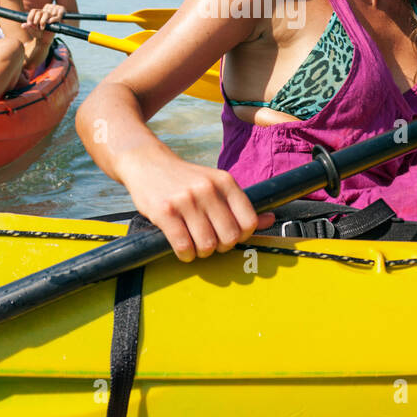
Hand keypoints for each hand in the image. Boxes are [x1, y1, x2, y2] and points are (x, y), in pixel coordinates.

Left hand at [26, 2, 65, 32]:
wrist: (44, 39)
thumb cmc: (37, 33)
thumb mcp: (31, 31)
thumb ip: (28, 28)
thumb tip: (23, 25)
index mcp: (37, 14)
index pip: (33, 11)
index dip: (30, 17)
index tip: (29, 24)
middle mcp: (43, 14)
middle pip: (39, 12)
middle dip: (36, 20)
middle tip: (36, 27)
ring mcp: (50, 17)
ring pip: (46, 14)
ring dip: (42, 21)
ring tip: (41, 28)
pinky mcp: (56, 21)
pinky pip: (54, 18)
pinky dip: (51, 20)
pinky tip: (48, 24)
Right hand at [122, 154, 274, 262]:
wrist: (147, 162)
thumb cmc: (185, 179)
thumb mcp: (216, 184)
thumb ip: (240, 205)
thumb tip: (270, 221)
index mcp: (225, 181)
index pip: (249, 222)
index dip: (242, 236)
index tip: (229, 235)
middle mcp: (208, 189)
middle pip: (230, 238)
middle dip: (220, 247)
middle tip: (210, 242)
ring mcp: (186, 200)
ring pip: (207, 245)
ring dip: (201, 252)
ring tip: (194, 243)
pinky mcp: (165, 211)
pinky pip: (183, 247)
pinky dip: (185, 254)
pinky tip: (181, 247)